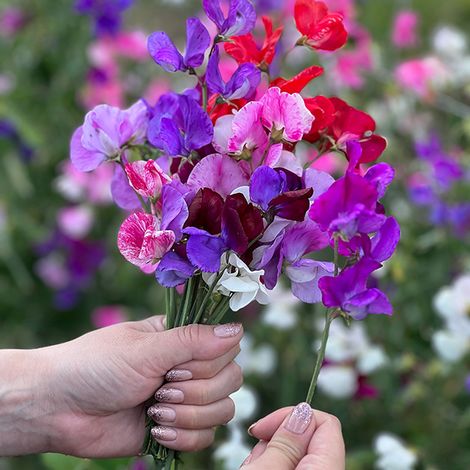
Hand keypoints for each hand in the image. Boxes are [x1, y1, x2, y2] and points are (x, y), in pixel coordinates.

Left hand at [8, 317, 242, 456]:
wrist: (57, 407)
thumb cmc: (96, 366)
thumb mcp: (145, 349)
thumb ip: (193, 341)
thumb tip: (238, 329)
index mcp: (181, 339)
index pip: (227, 347)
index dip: (210, 362)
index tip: (175, 366)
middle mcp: (187, 366)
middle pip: (231, 380)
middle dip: (198, 390)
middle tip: (162, 388)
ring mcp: (183, 398)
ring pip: (222, 410)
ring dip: (190, 415)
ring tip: (154, 411)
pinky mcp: (174, 428)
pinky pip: (204, 437)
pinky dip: (183, 436)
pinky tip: (154, 429)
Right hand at [241, 403, 344, 469]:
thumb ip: (286, 442)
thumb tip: (302, 412)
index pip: (325, 423)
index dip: (292, 416)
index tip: (261, 427)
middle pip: (306, 438)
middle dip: (275, 439)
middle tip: (254, 458)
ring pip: (293, 455)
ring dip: (268, 456)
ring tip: (251, 469)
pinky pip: (286, 469)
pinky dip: (269, 467)